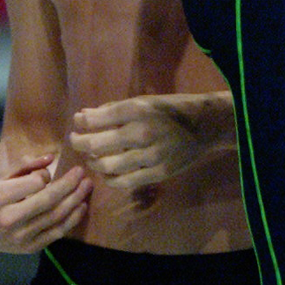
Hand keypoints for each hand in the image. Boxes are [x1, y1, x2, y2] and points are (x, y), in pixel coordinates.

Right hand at [0, 153, 89, 252]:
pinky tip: (82, 206)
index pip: (35, 182)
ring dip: (77, 199)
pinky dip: (73, 219)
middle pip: (50, 200)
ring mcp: (19, 236)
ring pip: (56, 216)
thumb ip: (24, 166)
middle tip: (82, 173)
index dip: (46, 175)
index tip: (49, 172)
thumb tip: (51, 157)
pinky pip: (56, 233)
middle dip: (71, 184)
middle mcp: (9, 218)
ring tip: (87, 186)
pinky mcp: (28, 248)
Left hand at [70, 94, 232, 189]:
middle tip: (77, 140)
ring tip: (93, 157)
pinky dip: (110, 179)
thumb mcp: (146, 102)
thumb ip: (115, 109)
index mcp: (139, 110)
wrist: (207, 126)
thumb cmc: (173, 110)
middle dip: (79, 142)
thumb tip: (83, 116)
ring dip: (93, 162)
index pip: (96, 118)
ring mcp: (151, 155)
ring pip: (106, 166)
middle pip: (95, 144)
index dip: (81, 122)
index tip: (78, 122)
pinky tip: (108, 172)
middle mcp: (143, 132)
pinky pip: (123, 182)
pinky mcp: (158, 173)